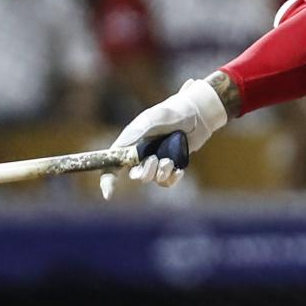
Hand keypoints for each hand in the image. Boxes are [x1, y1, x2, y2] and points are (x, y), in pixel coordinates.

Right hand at [99, 77, 227, 197]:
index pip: (112, 164)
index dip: (107, 179)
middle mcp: (140, 153)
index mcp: (130, 142)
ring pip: (151, 179)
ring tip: (170, 160)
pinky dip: (172, 178)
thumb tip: (123, 145)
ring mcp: (155, 161)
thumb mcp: (156, 117)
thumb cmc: (174, 112)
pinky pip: (165, 182)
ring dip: (161, 172)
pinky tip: (180, 170)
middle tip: (155, 159)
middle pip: (134, 175)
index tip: (109, 193)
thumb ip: (140, 129)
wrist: (198, 115)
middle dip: (144, 172)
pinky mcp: (169, 167)